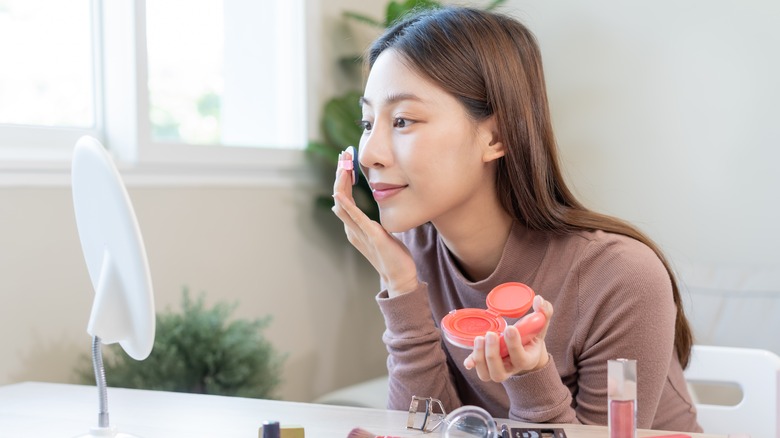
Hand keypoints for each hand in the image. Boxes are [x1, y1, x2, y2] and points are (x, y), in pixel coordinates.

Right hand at [332, 148, 418, 296]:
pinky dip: (347, 204)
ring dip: (341, 183)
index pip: (343, 198)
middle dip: (340, 175)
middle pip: (339, 197)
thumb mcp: (381, 233)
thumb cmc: (393, 255)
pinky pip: (355, 218)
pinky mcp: (371, 236)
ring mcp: (359, 233)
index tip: (346, 160)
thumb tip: (374, 212)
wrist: (400, 277)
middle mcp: (352, 229)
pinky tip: (341, 193)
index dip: (343, 178)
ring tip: (343, 165)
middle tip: (343, 155)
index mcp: (354, 227)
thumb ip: (374, 222)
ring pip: (342, 205)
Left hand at [463, 295, 553, 381]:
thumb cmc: (532, 337)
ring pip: (487, 374)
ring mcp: (498, 370)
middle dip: (493, 353)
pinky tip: (468, 360)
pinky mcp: (487, 367)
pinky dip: (472, 363)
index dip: (514, 344)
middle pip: (500, 371)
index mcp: (527, 360)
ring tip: (479, 338)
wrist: (526, 352)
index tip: (510, 328)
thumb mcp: (541, 326)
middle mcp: (511, 369)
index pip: (520, 358)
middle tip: (491, 334)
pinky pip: (479, 370)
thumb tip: (539, 299)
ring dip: (480, 357)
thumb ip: (544, 313)